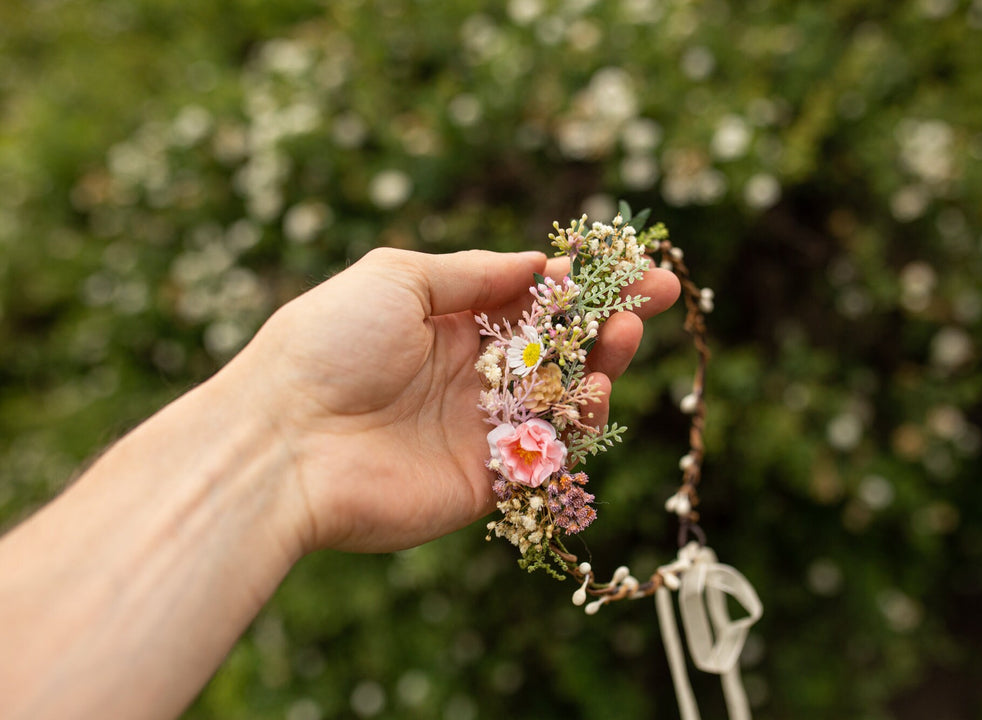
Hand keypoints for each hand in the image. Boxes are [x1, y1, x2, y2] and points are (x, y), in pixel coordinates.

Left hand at [237, 248, 680, 553]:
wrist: (282, 443)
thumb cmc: (328, 345)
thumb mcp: (395, 278)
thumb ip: (472, 272)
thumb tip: (539, 263)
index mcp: (446, 324)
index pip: (531, 302)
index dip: (582, 285)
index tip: (631, 266)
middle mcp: (469, 376)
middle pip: (557, 349)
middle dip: (609, 320)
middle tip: (657, 296)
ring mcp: (479, 429)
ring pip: (562, 400)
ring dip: (601, 367)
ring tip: (620, 337)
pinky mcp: (486, 481)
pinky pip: (548, 454)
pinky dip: (579, 425)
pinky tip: (592, 392)